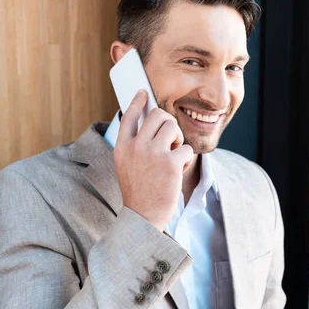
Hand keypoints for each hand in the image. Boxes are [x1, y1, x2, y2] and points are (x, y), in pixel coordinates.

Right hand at [114, 90, 193, 231]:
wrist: (143, 216)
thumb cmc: (139, 191)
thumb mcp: (127, 165)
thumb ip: (134, 145)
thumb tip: (149, 123)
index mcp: (122, 147)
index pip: (130, 116)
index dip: (137, 101)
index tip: (143, 92)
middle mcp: (136, 147)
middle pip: (157, 115)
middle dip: (168, 123)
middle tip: (170, 139)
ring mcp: (153, 153)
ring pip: (173, 126)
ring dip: (177, 139)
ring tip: (173, 156)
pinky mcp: (170, 163)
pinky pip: (185, 148)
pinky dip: (185, 159)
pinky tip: (177, 172)